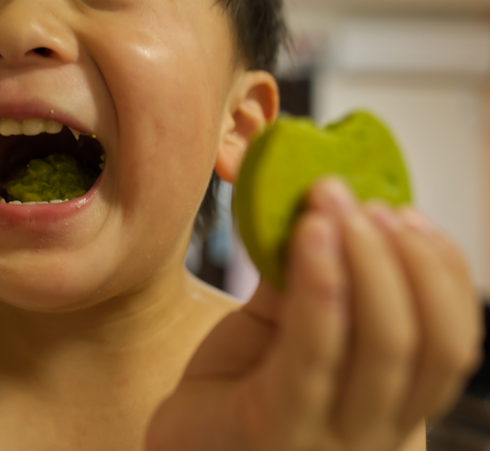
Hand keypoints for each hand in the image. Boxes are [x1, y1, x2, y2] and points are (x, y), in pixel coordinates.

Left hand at [146, 178, 482, 450]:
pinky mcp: (276, 429)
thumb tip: (323, 205)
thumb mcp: (279, 331)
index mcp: (393, 409)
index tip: (407, 213)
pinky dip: (320, 286)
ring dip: (367, 261)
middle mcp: (379, 435)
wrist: (176, 447)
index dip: (444, 274)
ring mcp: (333, 442)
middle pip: (431, 343)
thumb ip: (305, 282)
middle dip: (406, 258)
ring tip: (330, 207)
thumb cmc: (231, 391)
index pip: (452, 344)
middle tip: (363, 202)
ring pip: (385, 346)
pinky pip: (313, 353)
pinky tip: (308, 234)